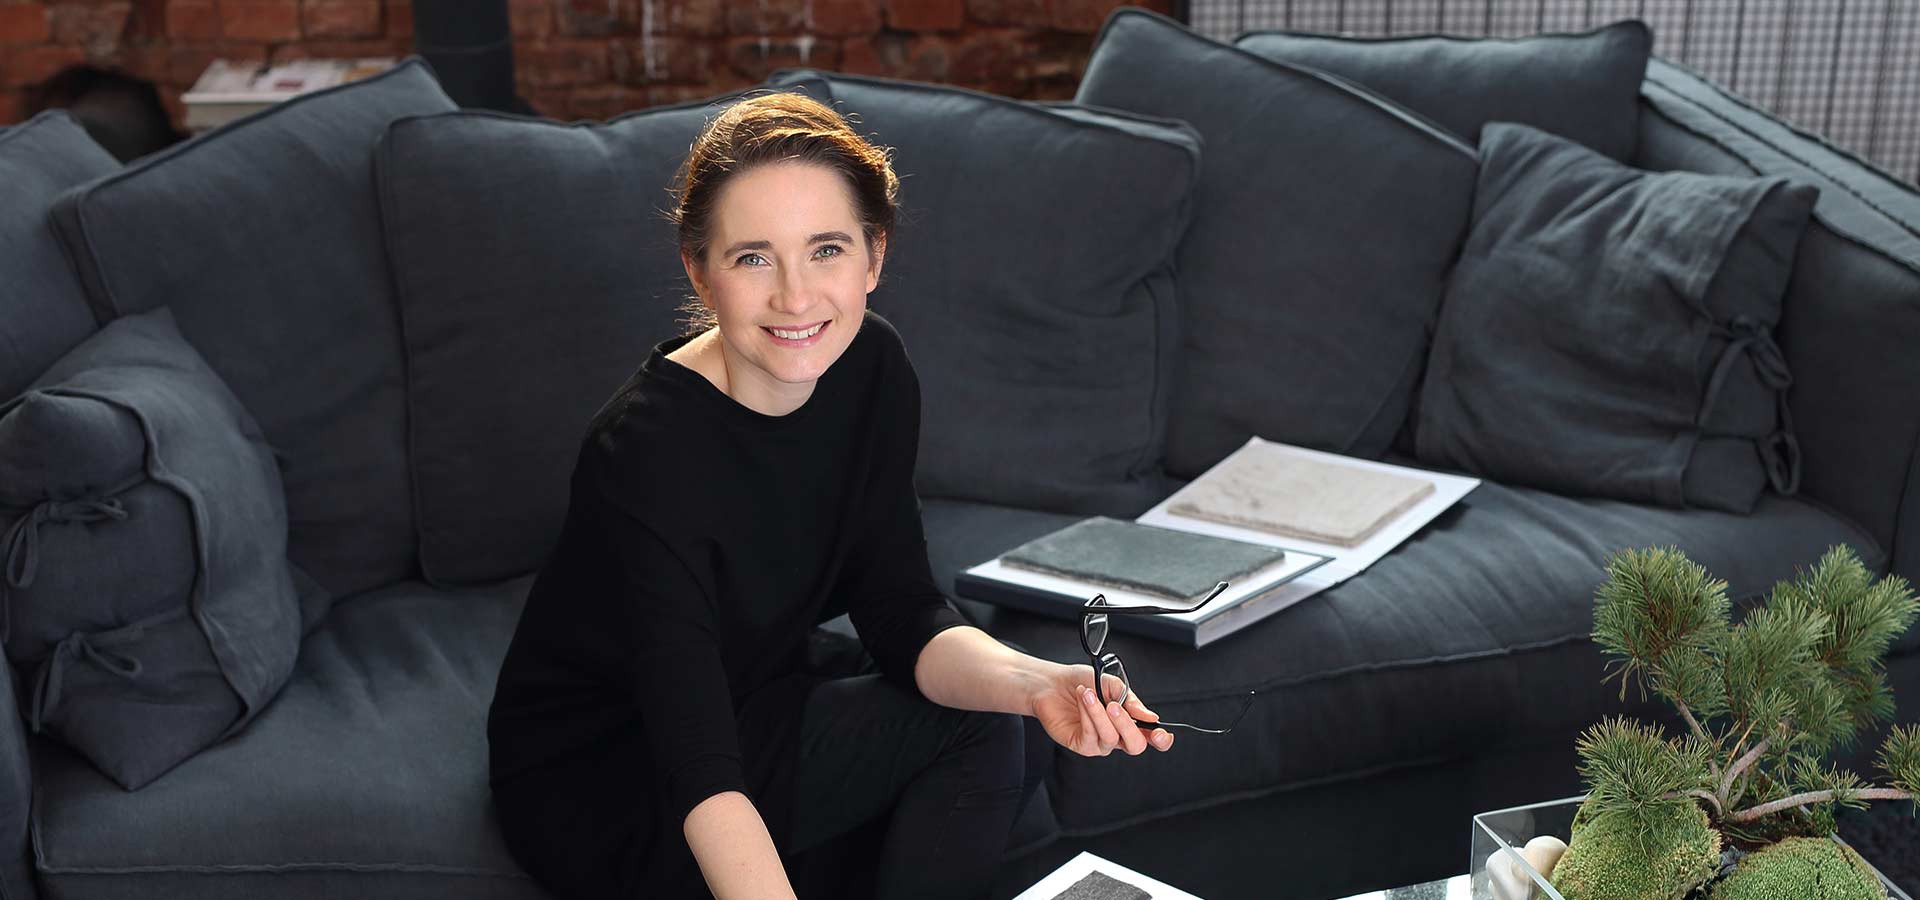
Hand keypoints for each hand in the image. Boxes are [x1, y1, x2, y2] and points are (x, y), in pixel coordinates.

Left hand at [1030, 663, 1172, 756]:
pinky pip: (1090, 735)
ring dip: (1099, 713)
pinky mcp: (1081, 745)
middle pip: (1135, 745)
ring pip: (1110, 738)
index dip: (1161, 740)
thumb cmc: (1083, 682)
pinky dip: (1088, 714)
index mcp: (1128, 721)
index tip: (1162, 734)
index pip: (1150, 737)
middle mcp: (1116, 736)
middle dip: (1128, 726)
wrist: (1054, 683)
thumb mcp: (1112, 684)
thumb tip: (1150, 716)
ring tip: (1090, 693)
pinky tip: (1083, 699)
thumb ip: (1131, 701)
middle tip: (1114, 706)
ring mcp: (1099, 743)